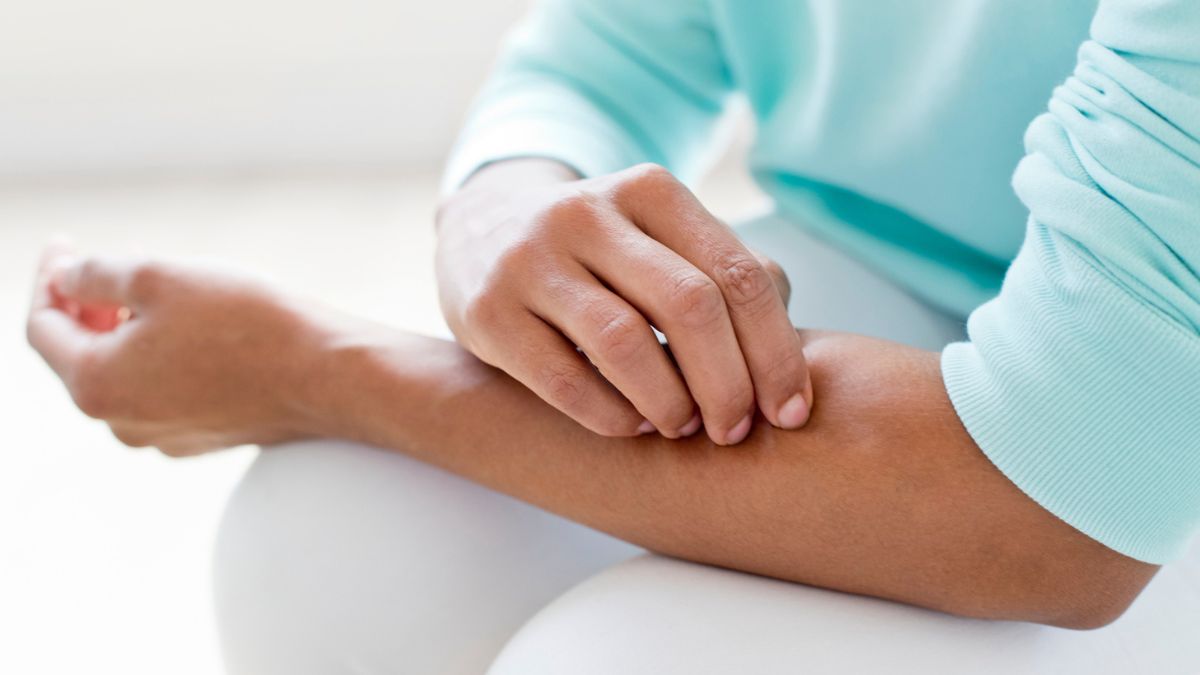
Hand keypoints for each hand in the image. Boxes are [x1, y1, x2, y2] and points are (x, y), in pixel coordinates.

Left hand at [25, 244, 334, 455]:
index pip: (43, 327)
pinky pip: (162, 390)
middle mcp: (121, 423)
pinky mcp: (203, 436)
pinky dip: (161, 355)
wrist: (326, 374)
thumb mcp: (159, 275)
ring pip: (125, 373)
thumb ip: (95, 275)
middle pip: (81, 355)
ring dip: (127, 328)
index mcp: (96, 385)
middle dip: (88, 304)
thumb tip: (67, 278)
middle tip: (109, 259)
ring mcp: (163, 436)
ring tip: (157, 287)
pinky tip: (192, 326)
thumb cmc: (247, 324)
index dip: (49, 278)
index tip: (66, 245)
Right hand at [436, 159, 811, 444]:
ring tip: (684, 426)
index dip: (776, 353)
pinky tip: (632, 424)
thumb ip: (728, 276)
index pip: (738, 274)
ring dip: (670, 402)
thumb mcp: (662, 238)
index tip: (791, 411)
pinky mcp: (487, 310)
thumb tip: (790, 356)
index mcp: (650, 191)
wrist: (481, 229)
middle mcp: (588, 213)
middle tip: (736, 430)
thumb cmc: (601, 251)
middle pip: (690, 305)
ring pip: (624, 342)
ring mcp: (530, 259)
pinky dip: (610, 415)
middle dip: (729, 383)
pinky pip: (563, 379)